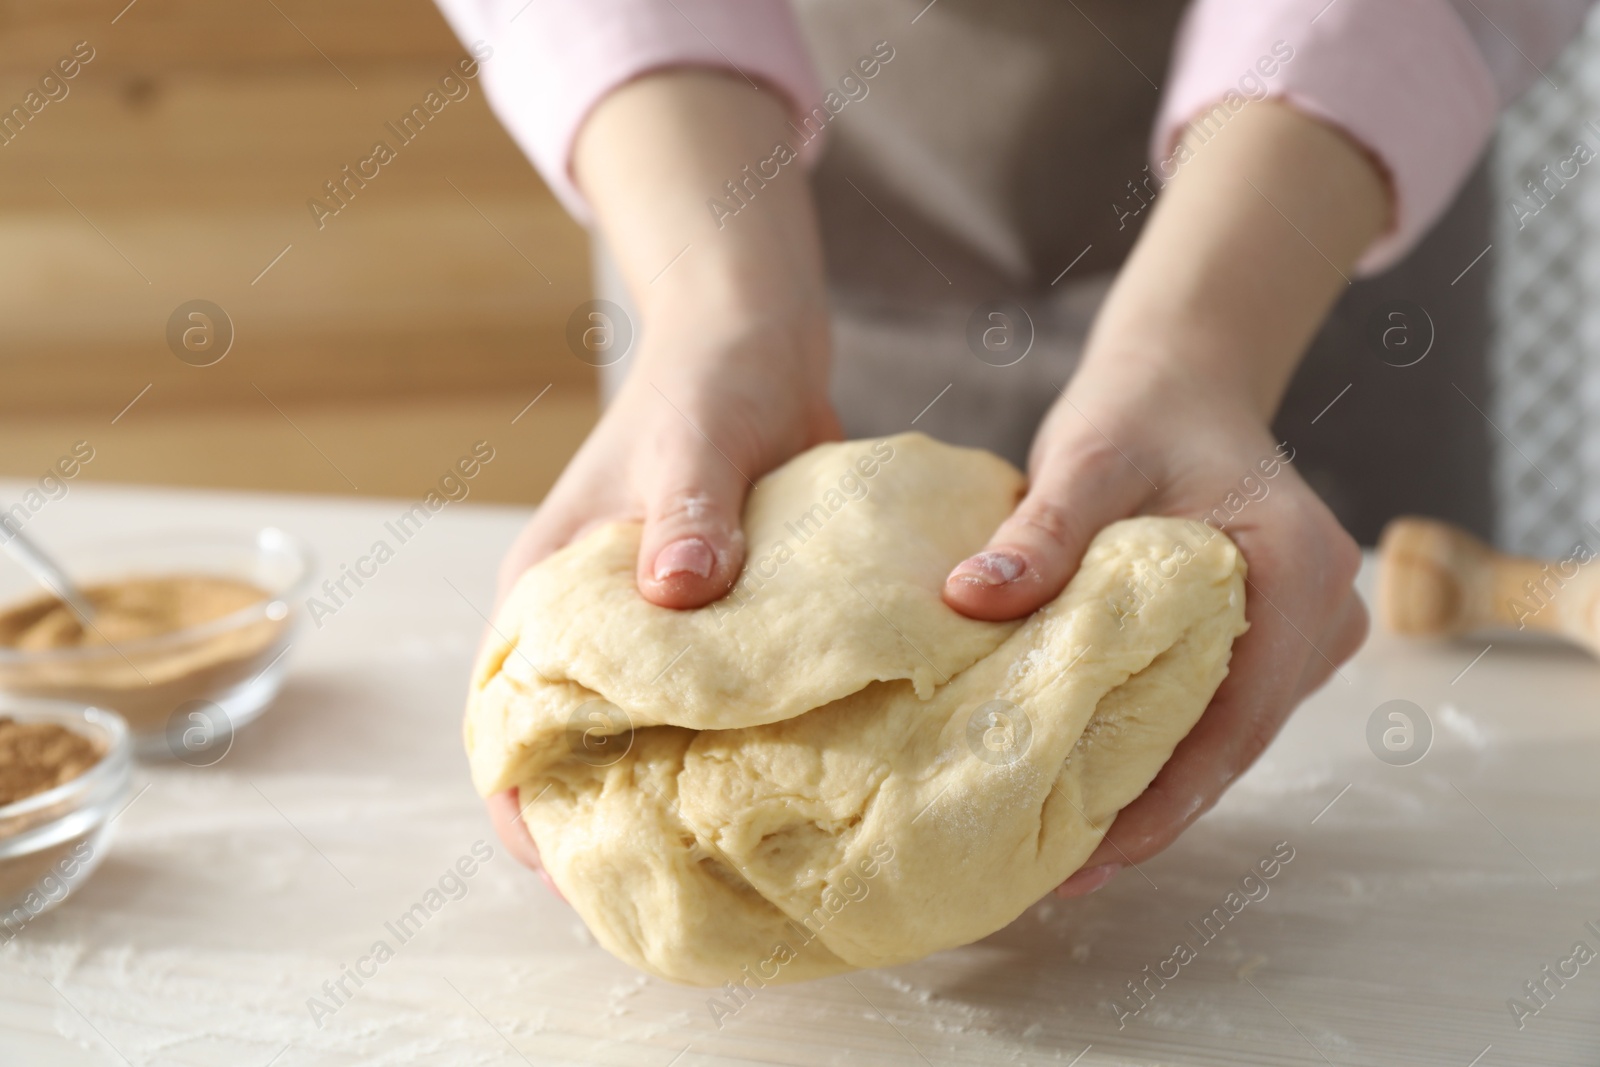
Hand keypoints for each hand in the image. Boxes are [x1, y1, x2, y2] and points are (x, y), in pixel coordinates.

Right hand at [480, 69, 835, 883]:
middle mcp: (586, 620)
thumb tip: (675, 592)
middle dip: (600, 819)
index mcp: (549, 587)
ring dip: (666, 789)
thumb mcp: (698, 441)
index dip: (522, 803)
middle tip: (671, 887)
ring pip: (635, 733)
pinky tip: (778, 785)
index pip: (503, 716)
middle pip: (566, 744)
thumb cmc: (711, 387)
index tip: (571, 872)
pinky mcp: (703, 624)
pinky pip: (701, 705)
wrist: (756, 345)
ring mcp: (644, 627)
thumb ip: (686, 512)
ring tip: (728, 855)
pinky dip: (722, 747)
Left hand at [944, 367, 1366, 897]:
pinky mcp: (1273, 634)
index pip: (1237, 719)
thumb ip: (1041, 528)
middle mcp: (1325, 609)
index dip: (1166, 800)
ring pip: (1227, 732)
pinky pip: (1217, 706)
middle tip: (1059, 868)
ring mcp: (1307, 626)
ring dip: (1154, 783)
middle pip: (1235, 741)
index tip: (1093, 855)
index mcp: (1298, 568)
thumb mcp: (1088, 455)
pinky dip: (1158, 743)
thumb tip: (969, 596)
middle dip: (1151, 808)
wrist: (1184, 377)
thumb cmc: (1142, 410)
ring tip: (1061, 841)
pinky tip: (1089, 778)